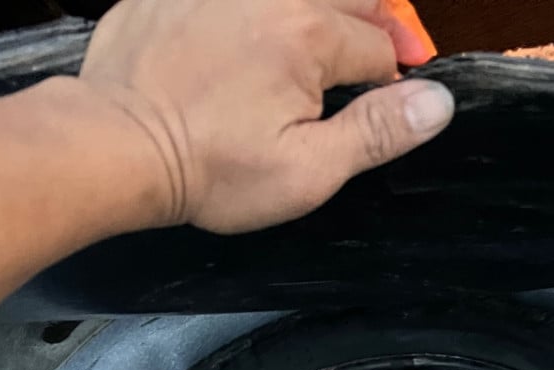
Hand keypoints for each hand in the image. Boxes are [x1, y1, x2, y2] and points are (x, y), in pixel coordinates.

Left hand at [77, 0, 454, 233]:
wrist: (116, 147)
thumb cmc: (210, 168)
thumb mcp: (308, 170)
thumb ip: (377, 132)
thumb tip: (437, 102)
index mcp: (311, 33)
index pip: (379, 47)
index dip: (390, 79)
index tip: (385, 104)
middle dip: (367, 28)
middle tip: (373, 61)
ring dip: (316, 15)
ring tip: (316, 50)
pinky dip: (251, 16)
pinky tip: (244, 47)